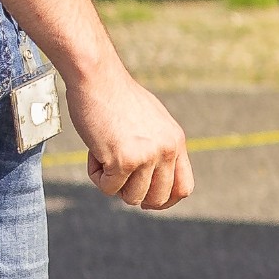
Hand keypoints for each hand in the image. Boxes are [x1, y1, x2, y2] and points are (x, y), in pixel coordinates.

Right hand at [72, 66, 193, 212]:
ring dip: (112, 181)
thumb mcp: (150, 120)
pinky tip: (94, 149)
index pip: (184, 187)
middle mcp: (167, 149)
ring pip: (131, 197)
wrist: (97, 77)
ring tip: (104, 152)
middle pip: (157, 199)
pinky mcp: (124, 160)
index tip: (147, 201)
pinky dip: (96, 174)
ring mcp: (147, 156)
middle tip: (116, 175)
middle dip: (134, 194)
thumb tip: (155, 176)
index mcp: (176, 140)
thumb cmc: (116, 96)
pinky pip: (108, 188)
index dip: (165, 201)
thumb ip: (157, 145)